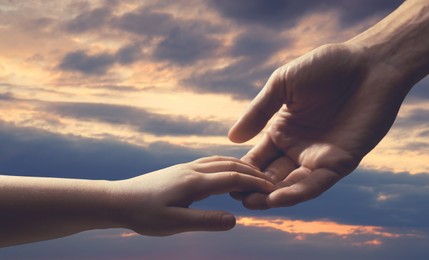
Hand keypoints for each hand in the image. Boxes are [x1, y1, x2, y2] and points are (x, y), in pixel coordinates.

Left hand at [110, 156, 273, 235]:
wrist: (117, 200)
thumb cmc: (143, 214)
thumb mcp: (173, 223)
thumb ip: (204, 220)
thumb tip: (234, 219)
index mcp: (194, 182)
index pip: (233, 178)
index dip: (255, 184)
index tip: (274, 190)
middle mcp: (193, 170)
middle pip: (231, 165)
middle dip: (254, 173)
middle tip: (272, 182)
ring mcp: (186, 168)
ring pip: (221, 161)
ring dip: (241, 166)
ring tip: (256, 175)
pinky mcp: (181, 170)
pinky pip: (211, 162)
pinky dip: (228, 165)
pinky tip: (228, 172)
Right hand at [229, 43, 408, 208]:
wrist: (369, 64)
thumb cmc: (326, 66)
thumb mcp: (283, 84)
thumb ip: (259, 111)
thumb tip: (232, 138)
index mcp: (283, 130)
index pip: (257, 156)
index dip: (241, 168)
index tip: (222, 178)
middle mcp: (299, 148)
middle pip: (271, 175)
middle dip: (253, 187)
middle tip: (234, 197)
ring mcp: (319, 157)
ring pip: (292, 185)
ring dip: (272, 196)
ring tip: (251, 202)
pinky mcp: (341, 162)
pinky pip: (317, 183)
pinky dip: (298, 192)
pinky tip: (278, 198)